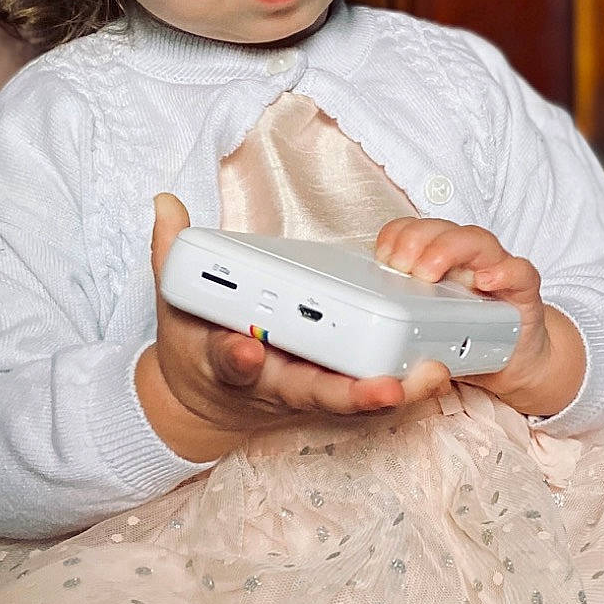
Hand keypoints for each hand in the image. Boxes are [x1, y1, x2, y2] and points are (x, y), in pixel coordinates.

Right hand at [136, 195, 452, 463]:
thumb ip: (175, 254)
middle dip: (348, 393)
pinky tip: (436, 369)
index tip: (243, 349)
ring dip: (391, 391)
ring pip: (348, 398)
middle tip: (385, 387)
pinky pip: (365, 391)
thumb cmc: (197, 346)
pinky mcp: (329, 391)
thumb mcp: (176, 303)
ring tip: (431, 375)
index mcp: (227, 362)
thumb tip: (167, 204)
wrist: (207, 399)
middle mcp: (271, 384)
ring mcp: (304, 392)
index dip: (235, 356)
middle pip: (309, 392)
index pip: (229, 361)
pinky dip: (399, 385)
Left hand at [372, 217, 584, 417]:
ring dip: (449, 249)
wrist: (512, 363)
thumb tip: (366, 359)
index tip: (381, 256)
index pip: (414, 231)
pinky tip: (485, 281)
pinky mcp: (523, 293)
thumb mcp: (421, 340)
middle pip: (441, 229)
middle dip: (416, 240)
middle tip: (400, 266)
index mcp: (437, 263)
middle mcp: (466, 260)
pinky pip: (520, 272)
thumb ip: (398, 341)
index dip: (396, 236)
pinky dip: (504, 272)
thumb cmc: (462, 344)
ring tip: (428, 272)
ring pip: (477, 240)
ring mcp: (496, 272)